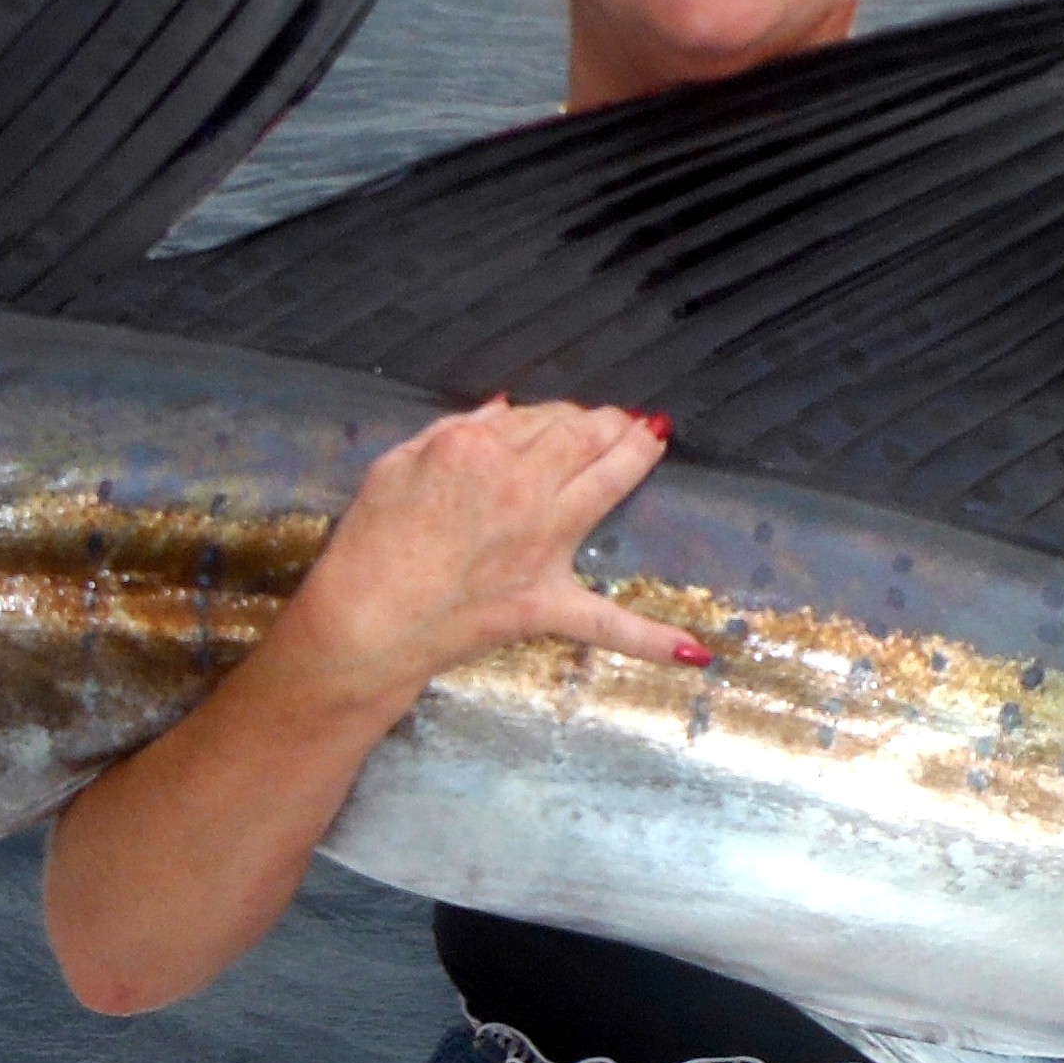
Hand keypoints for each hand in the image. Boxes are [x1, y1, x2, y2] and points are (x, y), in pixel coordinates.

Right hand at [267, 398, 704, 712]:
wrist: (366, 623)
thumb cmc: (368, 545)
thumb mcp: (395, 465)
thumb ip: (452, 431)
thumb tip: (501, 411)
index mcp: (479, 449)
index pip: (536, 417)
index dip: (552, 414)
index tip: (554, 419)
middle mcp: (523, 488)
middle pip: (582, 437)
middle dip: (606, 421)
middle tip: (619, 417)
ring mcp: (542, 545)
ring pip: (608, 484)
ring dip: (639, 455)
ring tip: (656, 439)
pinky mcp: (547, 603)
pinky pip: (609, 624)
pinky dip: (652, 640)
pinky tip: (698, 652)